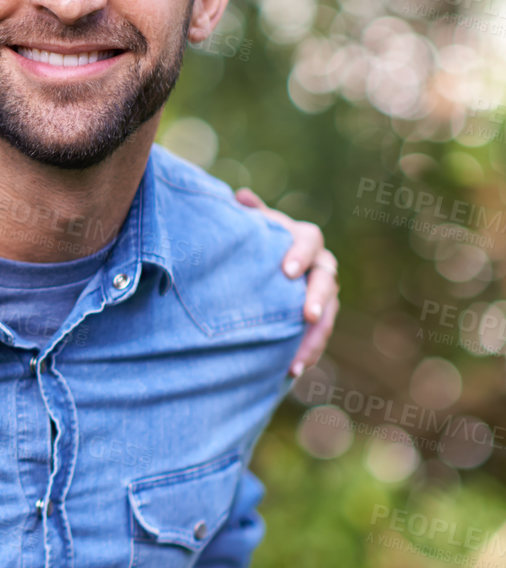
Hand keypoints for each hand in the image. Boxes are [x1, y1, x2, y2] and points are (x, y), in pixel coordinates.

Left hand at [235, 188, 338, 377]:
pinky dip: (307, 351)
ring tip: (298, 361)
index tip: (286, 271)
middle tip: (308, 315)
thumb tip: (239, 197)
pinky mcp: (318, 316)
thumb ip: (246, 216)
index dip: (300, 253)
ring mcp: (322, 291)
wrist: (261, 265)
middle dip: (319, 297)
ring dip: (316, 336)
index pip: (309, 239)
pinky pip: (319, 334)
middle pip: (327, 278)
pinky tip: (291, 370)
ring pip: (328, 313)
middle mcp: (319, 264)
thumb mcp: (247, 227)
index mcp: (302, 238)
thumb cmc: (251, 241)